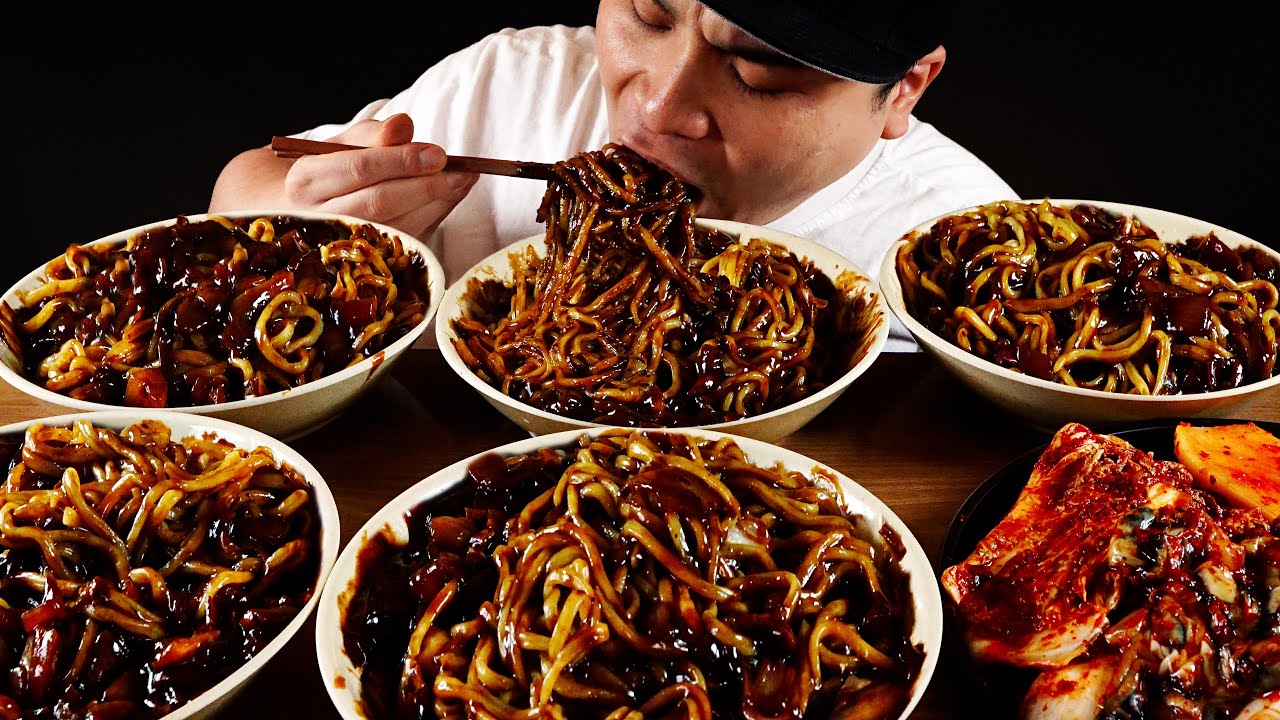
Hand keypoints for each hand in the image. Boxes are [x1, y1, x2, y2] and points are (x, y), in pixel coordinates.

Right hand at [281, 113, 477, 240]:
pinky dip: (433, 218)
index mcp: (307, 180)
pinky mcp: (366, 261)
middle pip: (380, 202)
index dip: (402, 161)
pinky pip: (406, 240)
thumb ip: (374, 134)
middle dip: (425, 186)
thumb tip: (404, 126)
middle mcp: (320, 217)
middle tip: (461, 172)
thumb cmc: (332, 172)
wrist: (308, 212)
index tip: (438, 154)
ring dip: (436, 204)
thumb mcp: (343, 144)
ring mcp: (342, 245)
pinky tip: (450, 198)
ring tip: (463, 181)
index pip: (360, 168)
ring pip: (396, 226)